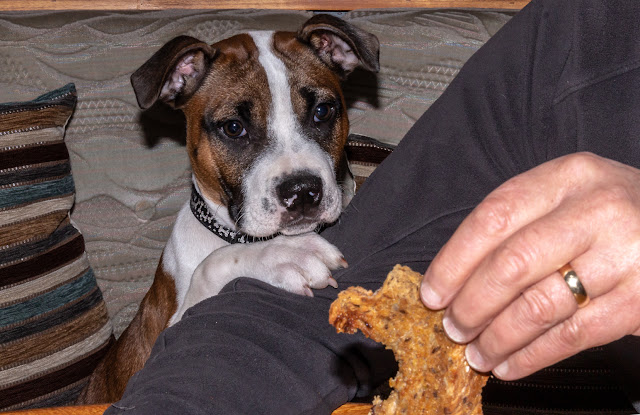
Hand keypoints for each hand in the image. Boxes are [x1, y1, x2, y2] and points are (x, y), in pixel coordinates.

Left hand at [420, 152, 639, 379]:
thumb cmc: (610, 214)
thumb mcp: (569, 195)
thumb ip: (519, 222)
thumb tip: (455, 276)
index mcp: (568, 177)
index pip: (494, 217)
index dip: (454, 260)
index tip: (433, 292)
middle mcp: (597, 210)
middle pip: (512, 263)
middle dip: (471, 304)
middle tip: (453, 327)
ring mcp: (624, 255)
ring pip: (539, 305)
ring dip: (497, 336)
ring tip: (476, 352)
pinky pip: (573, 336)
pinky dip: (533, 356)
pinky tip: (510, 365)